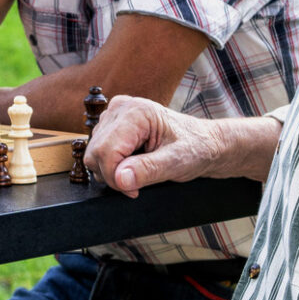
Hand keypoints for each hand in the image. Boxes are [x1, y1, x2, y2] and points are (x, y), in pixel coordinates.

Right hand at [86, 96, 220, 196]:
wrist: (204, 142)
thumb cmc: (196, 148)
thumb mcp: (177, 163)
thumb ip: (148, 170)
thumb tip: (120, 179)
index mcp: (137, 112)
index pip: (105, 150)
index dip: (115, 177)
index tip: (134, 190)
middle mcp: (121, 108)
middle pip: (95, 152)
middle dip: (112, 175)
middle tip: (137, 185)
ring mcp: (114, 114)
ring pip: (94, 152)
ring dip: (111, 171)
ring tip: (138, 171)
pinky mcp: (112, 123)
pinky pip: (98, 149)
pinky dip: (111, 164)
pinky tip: (132, 163)